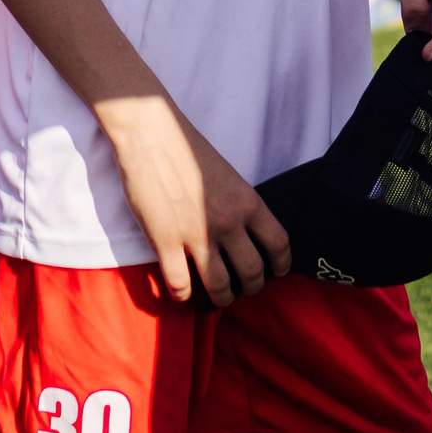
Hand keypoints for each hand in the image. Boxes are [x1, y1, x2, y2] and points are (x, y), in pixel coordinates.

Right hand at [97, 94, 289, 306]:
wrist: (151, 135)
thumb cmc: (188, 150)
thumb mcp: (228, 176)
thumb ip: (239, 205)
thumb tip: (245, 236)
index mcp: (247, 202)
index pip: (279, 244)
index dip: (281, 265)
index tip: (275, 273)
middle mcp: (228, 222)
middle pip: (252, 273)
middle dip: (250, 287)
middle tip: (242, 288)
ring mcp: (196, 234)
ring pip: (220, 286)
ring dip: (221, 297)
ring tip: (217, 296)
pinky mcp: (165, 242)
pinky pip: (181, 285)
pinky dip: (184, 296)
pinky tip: (183, 292)